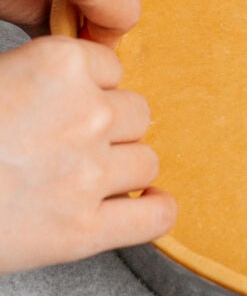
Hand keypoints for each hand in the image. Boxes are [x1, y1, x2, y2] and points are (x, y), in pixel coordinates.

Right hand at [0, 36, 175, 272]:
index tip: (72, 103)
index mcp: (58, 64)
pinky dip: (156, 211)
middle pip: (138, 113)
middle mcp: (84, 113)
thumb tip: (84, 76)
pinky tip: (146, 206)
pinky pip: (155, 216)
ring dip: (125, 168)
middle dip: (112, 127)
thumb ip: (41, 73)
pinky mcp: (83, 231)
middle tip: (74, 144)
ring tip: (90, 177)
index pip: (113, 67)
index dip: (93, 87)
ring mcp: (88, 174)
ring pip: (147, 160)